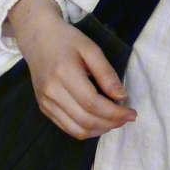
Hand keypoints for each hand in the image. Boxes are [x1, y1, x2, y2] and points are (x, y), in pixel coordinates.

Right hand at [7, 0, 135, 139]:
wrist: (38, 39)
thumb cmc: (67, 40)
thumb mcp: (91, 49)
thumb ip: (106, 73)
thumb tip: (121, 97)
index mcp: (64, 74)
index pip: (93, 104)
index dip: (115, 113)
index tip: (132, 112)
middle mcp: (52, 93)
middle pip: (86, 120)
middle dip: (111, 123)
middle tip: (127, 118)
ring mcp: (45, 103)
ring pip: (76, 130)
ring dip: (100, 130)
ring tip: (115, 121)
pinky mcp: (44, 108)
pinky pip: (66, 127)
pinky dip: (86, 130)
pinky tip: (99, 122)